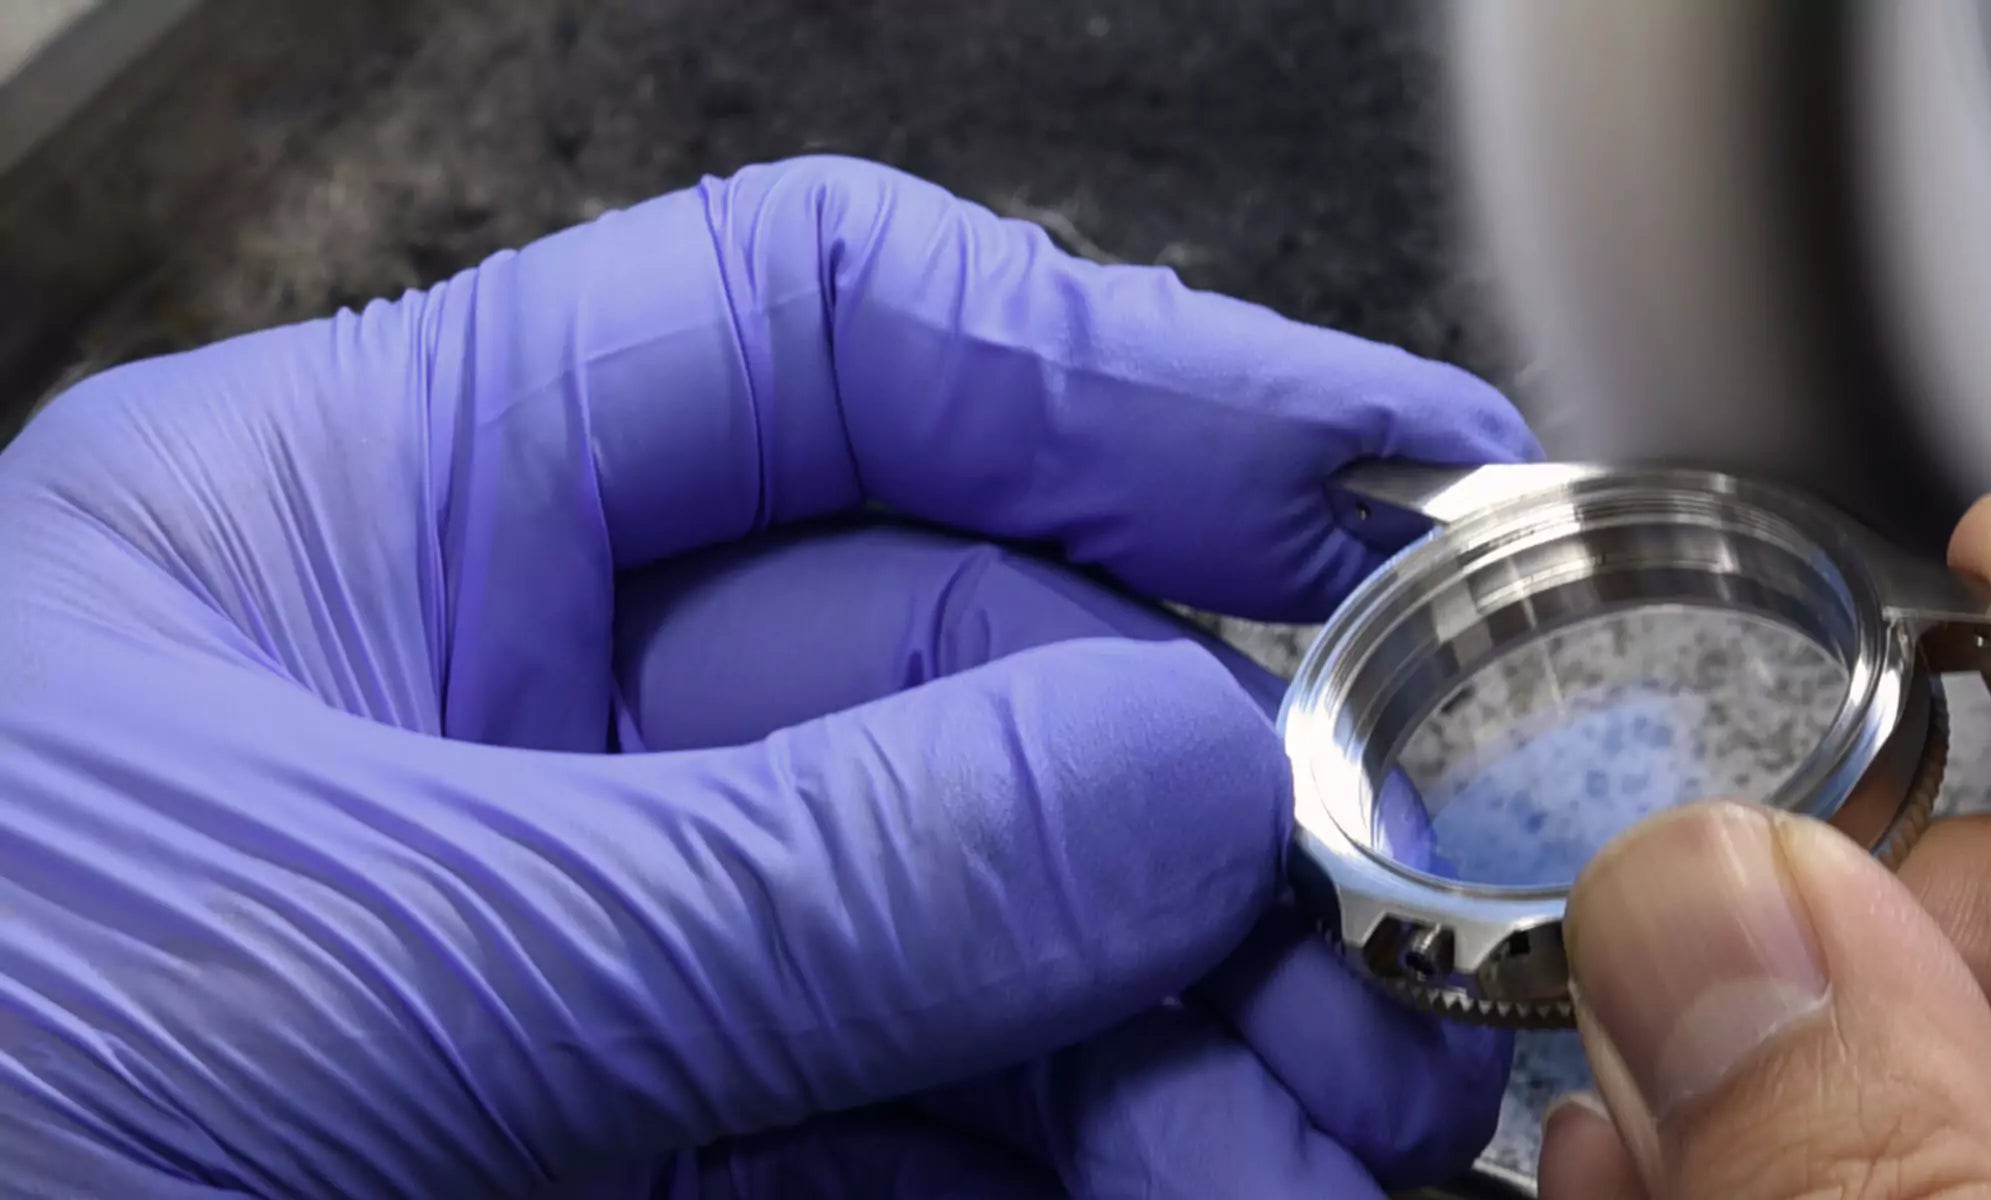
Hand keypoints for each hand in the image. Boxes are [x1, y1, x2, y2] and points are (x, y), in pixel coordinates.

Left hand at [0, 156, 1532, 1197]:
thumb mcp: (326, 962)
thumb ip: (780, 879)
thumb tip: (1173, 784)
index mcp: (373, 536)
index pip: (819, 343)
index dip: (1132, 371)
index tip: (1380, 470)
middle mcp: (526, 740)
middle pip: (971, 675)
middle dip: (1203, 796)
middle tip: (1389, 921)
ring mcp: (609, 990)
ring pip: (1005, 945)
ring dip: (1201, 1031)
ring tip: (1323, 1133)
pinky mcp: (665, 1185)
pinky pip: (958, 1147)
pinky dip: (1114, 1174)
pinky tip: (1218, 1199)